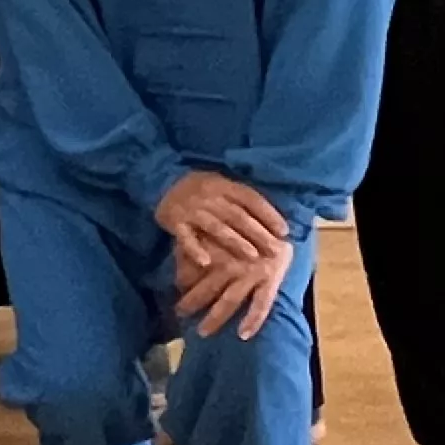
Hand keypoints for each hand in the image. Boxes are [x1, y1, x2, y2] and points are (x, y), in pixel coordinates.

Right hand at [156, 170, 289, 269]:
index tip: (284, 231)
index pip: (250, 199)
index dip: (269, 214)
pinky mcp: (175, 223)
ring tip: (253, 256)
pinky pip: (186, 238)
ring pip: (216, 227)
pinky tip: (206, 262)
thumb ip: (242, 199)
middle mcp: (209, 196)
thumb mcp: (222, 184)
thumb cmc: (200, 188)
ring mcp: (191, 210)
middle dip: (258, 234)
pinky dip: (195, 250)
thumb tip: (274, 220)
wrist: (160, 181)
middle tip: (276, 250)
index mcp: (223, 185)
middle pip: (237, 216)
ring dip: (235, 242)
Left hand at [175, 234, 293, 339]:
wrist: (284, 221)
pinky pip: (261, 304)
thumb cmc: (250, 223)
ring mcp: (252, 275)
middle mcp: (232, 264)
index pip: (193, 269)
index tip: (175, 290)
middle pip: (207, 288)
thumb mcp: (223, 226)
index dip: (182, 281)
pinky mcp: (271, 280)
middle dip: (191, 303)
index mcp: (218, 249)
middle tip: (178, 315)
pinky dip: (253, 319)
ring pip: (229, 300)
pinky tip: (243, 334)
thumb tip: (181, 253)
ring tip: (202, 332)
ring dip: (215, 318)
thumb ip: (203, 239)